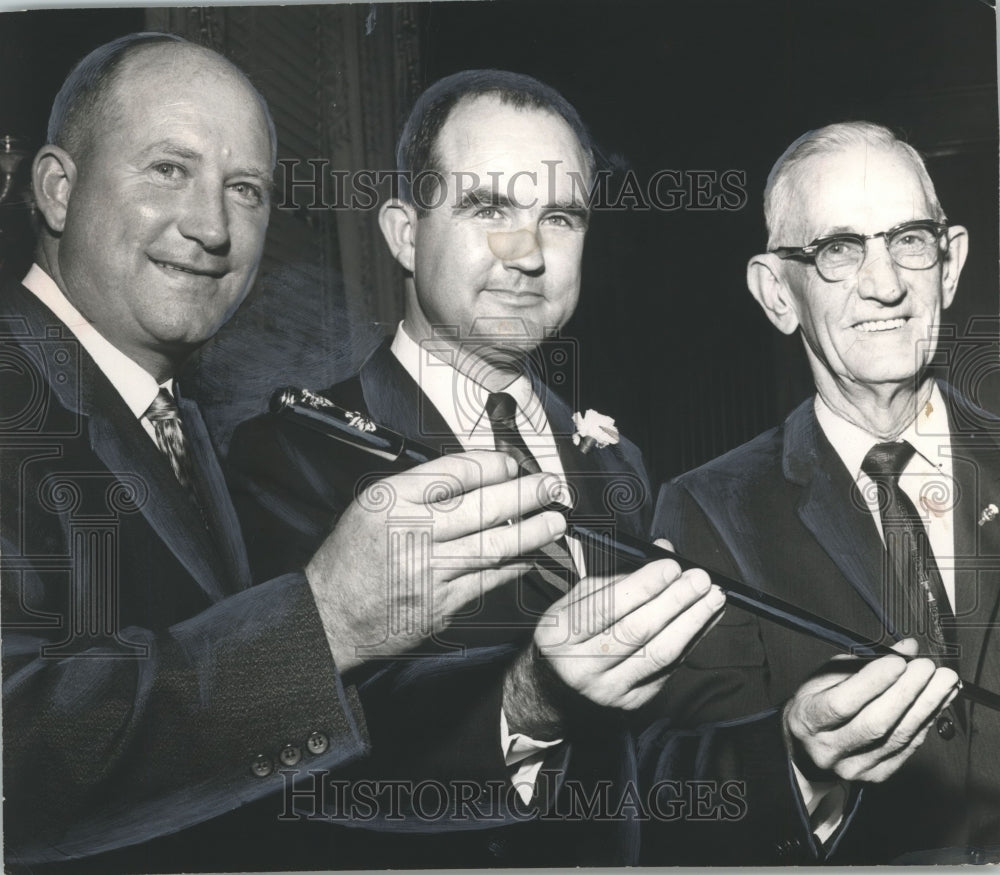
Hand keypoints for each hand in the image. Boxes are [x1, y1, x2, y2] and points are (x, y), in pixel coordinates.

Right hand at [306, 450, 565, 676]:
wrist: (331, 615)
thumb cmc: (356, 556)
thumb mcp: (375, 504)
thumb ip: (422, 489)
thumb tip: (483, 476)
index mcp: (392, 501)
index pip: (456, 473)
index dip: (494, 466)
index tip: (514, 465)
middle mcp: (411, 534)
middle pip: (483, 508)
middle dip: (526, 495)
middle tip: (551, 487)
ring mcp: (428, 573)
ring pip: (494, 548)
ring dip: (532, 533)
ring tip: (555, 521)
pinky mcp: (441, 605)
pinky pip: (488, 581)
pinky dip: (512, 566)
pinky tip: (528, 556)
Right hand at [503, 540, 725, 737]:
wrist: (557, 685)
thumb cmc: (572, 630)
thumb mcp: (580, 598)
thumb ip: (620, 575)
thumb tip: (663, 552)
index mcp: (560, 634)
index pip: (606, 608)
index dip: (642, 586)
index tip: (671, 566)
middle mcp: (580, 667)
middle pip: (637, 632)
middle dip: (675, 602)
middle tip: (700, 579)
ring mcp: (607, 689)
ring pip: (659, 654)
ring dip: (692, 623)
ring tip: (713, 598)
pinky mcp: (631, 703)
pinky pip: (669, 669)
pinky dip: (690, 641)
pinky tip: (704, 621)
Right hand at [783, 638, 960, 783]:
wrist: (809, 749)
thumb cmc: (818, 703)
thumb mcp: (827, 676)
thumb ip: (865, 663)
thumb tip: (906, 649)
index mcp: (808, 719)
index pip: (841, 704)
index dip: (872, 682)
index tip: (898, 661)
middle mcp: (828, 749)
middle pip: (875, 723)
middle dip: (906, 692)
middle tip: (927, 667)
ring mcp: (855, 766)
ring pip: (898, 737)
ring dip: (926, 706)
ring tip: (943, 681)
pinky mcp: (878, 775)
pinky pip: (908, 747)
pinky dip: (926, 721)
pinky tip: (938, 701)